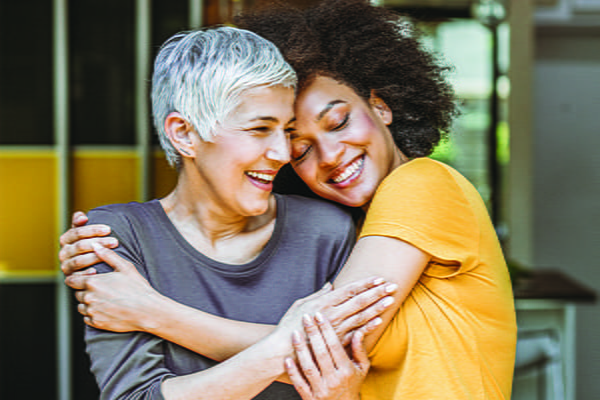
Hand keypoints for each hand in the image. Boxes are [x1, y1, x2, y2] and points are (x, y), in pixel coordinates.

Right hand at [59, 211, 118, 275]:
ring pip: (79, 260)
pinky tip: (96, 271)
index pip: (77, 232)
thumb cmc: (89, 246)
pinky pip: (77, 277)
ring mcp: (66, 266)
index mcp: (66, 240)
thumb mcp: (84, 234)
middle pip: (80, 246)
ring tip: (110, 254)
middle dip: (99, 243)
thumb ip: (80, 223)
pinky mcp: (71, 278)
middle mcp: (63, 253)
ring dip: (95, 257)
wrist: (87, 266)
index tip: (108, 229)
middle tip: (115, 241)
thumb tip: (81, 216)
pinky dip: (86, 273)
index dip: (93, 230)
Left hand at [65, 244, 162, 331]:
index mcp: (93, 282)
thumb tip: (95, 245)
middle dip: (85, 290)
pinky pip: (87, 318)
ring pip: (81, 306)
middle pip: (77, 293)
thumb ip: (108, 255)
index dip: (78, 279)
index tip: (85, 279)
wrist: (147, 311)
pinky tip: (106, 309)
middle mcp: (89, 297)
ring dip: (88, 303)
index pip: (71, 280)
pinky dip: (93, 314)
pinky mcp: (96, 323)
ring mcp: (92, 311)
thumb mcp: (125, 267)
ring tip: (104, 299)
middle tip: (100, 289)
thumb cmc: (138, 288)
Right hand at [276, 277, 396, 346]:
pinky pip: (356, 332)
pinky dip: (368, 326)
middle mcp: (333, 314)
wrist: (284, 349)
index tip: (379, 278)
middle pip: (360, 301)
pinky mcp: (337, 341)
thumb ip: (318, 294)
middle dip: (377, 292)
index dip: (365, 284)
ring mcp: (336, 328)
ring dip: (377, 307)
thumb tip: (330, 286)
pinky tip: (379, 321)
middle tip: (392, 286)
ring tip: (390, 300)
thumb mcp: (301, 304)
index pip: (350, 290)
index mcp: (324, 302)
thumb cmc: (290, 325)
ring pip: (361, 315)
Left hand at [285, 314, 368, 399]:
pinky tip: (286, 359)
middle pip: (321, 353)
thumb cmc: (352, 386)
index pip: (335, 346)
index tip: (319, 316)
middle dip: (313, 333)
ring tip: (295, 333)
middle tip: (306, 318)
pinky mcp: (310, 398)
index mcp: (347, 371)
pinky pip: (299, 384)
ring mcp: (321, 390)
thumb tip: (358, 331)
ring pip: (308, 367)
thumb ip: (359, 350)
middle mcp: (334, 380)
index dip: (326, 329)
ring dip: (301, 349)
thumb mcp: (362, 369)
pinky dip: (292, 372)